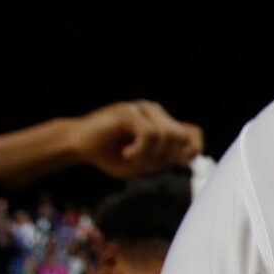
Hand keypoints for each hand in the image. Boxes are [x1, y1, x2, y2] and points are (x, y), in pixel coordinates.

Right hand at [57, 100, 202, 179]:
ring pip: (168, 136)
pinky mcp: (128, 111)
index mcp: (161, 123)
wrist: (79, 146)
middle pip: (180, 138)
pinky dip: (140, 151)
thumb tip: (190, 160)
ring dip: (151, 156)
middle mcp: (155, 113)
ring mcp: (142, 109)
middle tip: (144, 164)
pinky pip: (150, 135)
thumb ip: (166, 161)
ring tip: (132, 159)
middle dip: (165, 158)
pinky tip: (126, 154)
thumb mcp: (143, 164)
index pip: (193, 133)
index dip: (192, 150)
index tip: (174, 164)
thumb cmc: (110, 156)